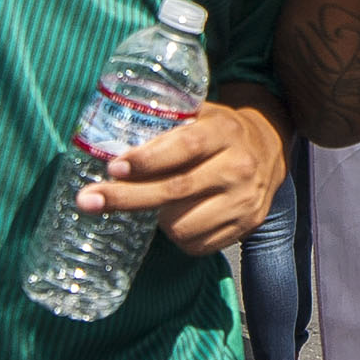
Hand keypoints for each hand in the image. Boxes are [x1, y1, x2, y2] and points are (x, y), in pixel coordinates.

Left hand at [76, 99, 285, 255]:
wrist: (270, 149)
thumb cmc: (220, 130)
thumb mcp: (201, 113)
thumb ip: (167, 123)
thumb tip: (111, 140)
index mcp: (224, 132)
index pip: (184, 147)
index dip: (147, 160)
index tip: (113, 168)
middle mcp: (238, 167)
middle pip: (175, 190)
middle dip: (126, 198)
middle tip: (89, 201)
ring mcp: (244, 200)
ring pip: (183, 225)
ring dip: (158, 220)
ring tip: (157, 206)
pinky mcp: (246, 226)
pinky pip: (198, 245)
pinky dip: (179, 236)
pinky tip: (180, 218)